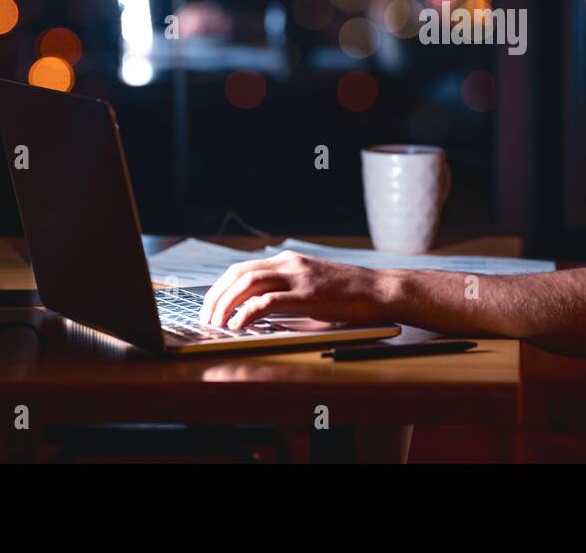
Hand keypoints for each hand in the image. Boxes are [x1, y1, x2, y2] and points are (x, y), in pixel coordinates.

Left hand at [200, 251, 389, 328]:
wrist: (379, 290)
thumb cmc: (349, 293)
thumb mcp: (312, 287)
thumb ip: (287, 293)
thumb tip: (256, 313)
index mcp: (289, 261)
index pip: (242, 269)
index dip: (220, 287)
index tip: (209, 306)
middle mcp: (289, 264)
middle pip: (238, 274)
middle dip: (216, 296)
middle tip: (206, 317)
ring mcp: (298, 277)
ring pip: (248, 284)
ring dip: (226, 305)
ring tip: (217, 324)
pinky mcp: (307, 295)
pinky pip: (267, 301)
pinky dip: (247, 313)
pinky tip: (238, 326)